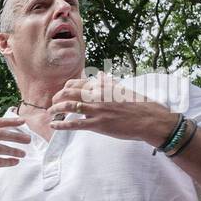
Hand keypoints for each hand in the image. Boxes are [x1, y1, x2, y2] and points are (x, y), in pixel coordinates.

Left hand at [48, 74, 177, 146]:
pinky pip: (75, 124)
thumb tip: (98, 75)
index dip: (65, 89)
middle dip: (56, 98)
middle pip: (68, 93)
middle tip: (52, 103)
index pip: (76, 83)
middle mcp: (98, 96)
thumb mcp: (122, 89)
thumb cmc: (138, 104)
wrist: (150, 119)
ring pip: (68, 107)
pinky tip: (53, 125)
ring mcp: (97, 110)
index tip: (61, 94)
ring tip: (50, 113)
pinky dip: (61, 124)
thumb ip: (107, 82)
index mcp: (103, 86)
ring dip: (55, 109)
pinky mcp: (98, 124)